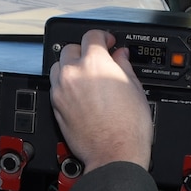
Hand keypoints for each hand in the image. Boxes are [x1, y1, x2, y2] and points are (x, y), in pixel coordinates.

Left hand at [49, 29, 152, 170]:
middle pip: (70, 48)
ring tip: (86, 76)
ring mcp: (61, 90)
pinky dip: (65, 85)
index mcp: (95, 63)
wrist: (114, 154)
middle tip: (98, 59)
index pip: (92, 35)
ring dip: (70, 66)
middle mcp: (73, 73)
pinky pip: (56, 86)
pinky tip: (80, 93)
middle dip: (84, 50)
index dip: (103, 36)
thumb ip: (123, 66)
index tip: (108, 42)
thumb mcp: (135, 88)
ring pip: (58, 67)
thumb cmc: (128, 128)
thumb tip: (119, 55)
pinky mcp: (56, 107)